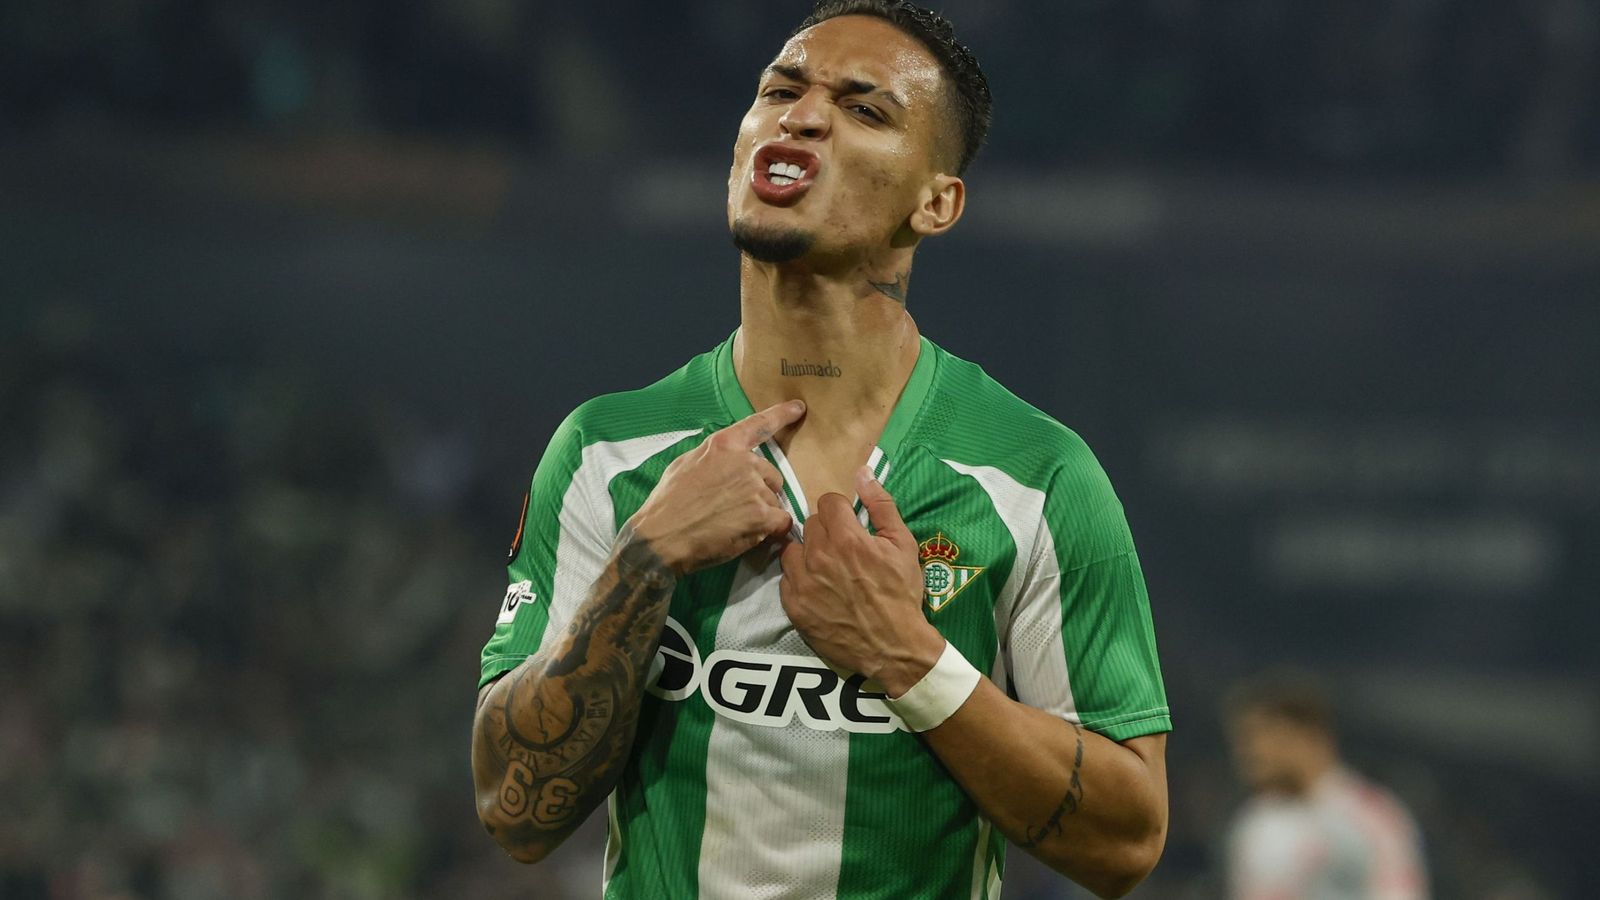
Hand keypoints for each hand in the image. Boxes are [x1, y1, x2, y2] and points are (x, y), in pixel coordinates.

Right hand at [627, 401, 804, 575]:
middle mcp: (744, 462)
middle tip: (735, 509)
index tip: (798, 407)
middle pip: (772, 475)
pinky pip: (781, 521)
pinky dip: (771, 530)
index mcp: (723, 445)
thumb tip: (725, 461)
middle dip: (760, 491)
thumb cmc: (667, 503)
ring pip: (775, 501)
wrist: (662, 537)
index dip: (781, 415)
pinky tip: (749, 535)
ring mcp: (755, 488)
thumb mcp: (684, 464)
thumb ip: (713, 458)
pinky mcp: (761, 515)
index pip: (759, 424)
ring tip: (733, 524)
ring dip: (761, 514)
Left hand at [779, 467, 944, 694]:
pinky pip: (785, 578)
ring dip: (807, 552)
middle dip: (826, 530)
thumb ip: (881, 505)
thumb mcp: (903, 545)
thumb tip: (862, 472)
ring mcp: (803, 583)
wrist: (893, 646)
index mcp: (847, 539)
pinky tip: (817, 588)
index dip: (841, 511)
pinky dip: (799, 578)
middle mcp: (819, 557)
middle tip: (843, 549)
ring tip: (826, 567)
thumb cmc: (902, 593)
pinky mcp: (793, 606)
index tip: (850, 525)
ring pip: (792, 548)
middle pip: (810, 523)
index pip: (827, 502)